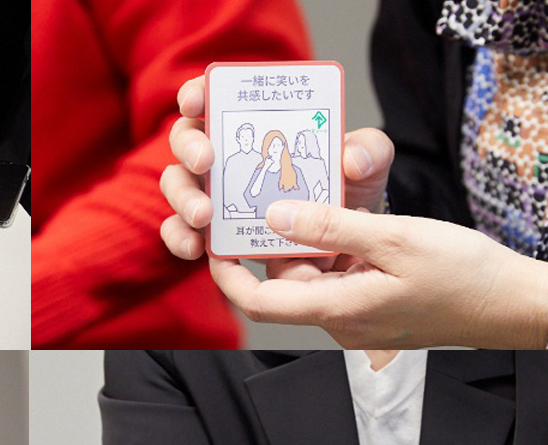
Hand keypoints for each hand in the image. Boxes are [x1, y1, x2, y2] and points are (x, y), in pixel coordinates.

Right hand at [159, 75, 393, 259]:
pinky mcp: (210, 232)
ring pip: (177, 187)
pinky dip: (180, 238)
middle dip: (190, 148)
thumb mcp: (368, 161)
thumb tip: (351, 161)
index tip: (197, 101)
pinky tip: (196, 248)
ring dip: (184, 198)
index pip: (213, 96)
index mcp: (251, 121)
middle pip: (185, 140)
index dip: (197, 93)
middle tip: (206, 162)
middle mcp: (222, 153)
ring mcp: (211, 192)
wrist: (347, 239)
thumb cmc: (347, 186)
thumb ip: (369, 150)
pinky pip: (180, 233)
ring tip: (204, 215)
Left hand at [208, 201, 547, 348]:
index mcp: (339, 311)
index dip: (227, 273)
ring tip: (322, 198)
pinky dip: (337, 250)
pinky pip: (338, 279)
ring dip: (312, 241)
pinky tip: (352, 220)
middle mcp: (342, 322)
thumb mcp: (395, 237)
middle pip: (284, 283)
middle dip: (278, 242)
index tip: (214, 240)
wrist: (515, 303)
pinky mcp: (374, 310)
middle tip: (276, 193)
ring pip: (312, 277)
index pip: (259, 302)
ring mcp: (358, 319)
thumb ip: (331, 225)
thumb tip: (276, 215)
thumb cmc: (464, 274)